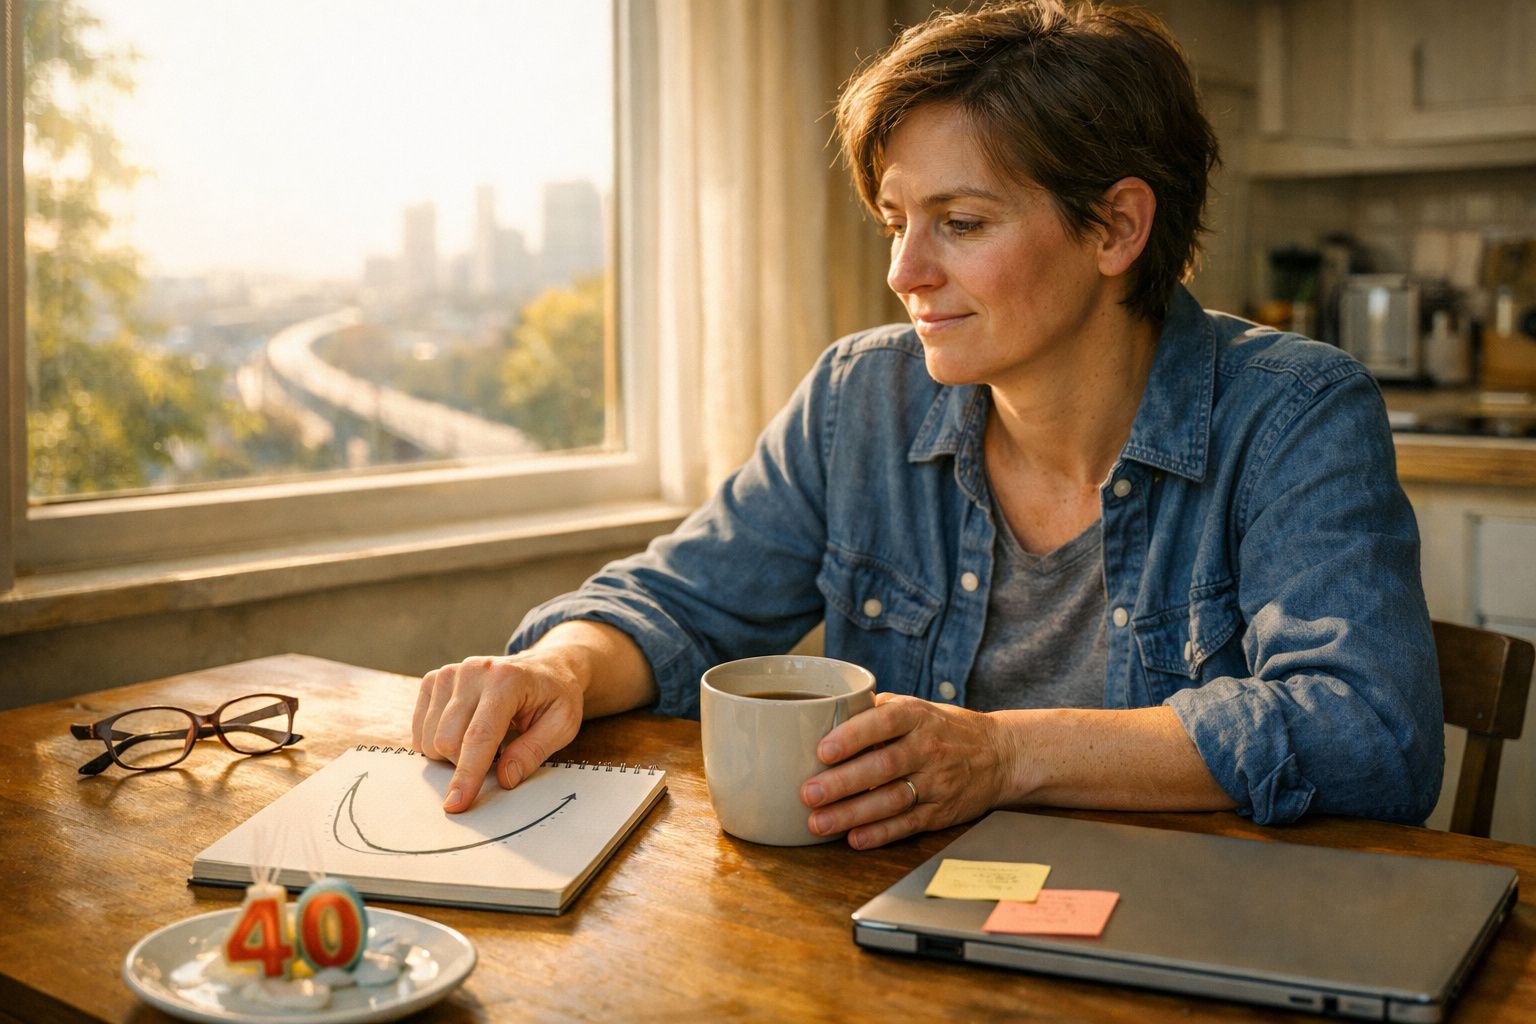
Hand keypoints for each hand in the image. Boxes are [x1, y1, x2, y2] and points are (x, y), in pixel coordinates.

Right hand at [412, 652, 583, 812]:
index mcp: (507, 680)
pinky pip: (419, 728)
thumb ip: (533, 752)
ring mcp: (450, 673)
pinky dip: (436, 741)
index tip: (456, 804)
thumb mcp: (562, 725)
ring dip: (451, 754)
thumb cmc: (555, 696)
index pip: (479, 736)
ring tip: (484, 740)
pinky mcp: (434, 680)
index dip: (467, 774)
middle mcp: (473, 672)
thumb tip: (505, 779)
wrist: (545, 667)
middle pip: (447, 740)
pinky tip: (462, 732)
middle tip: (496, 756)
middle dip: (465, 764)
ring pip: (429, 737)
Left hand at [798, 693, 1013, 848]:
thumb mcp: (917, 707)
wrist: (1000, 755)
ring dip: (852, 814)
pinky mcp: (941, 812)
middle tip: (809, 793)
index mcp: (918, 716)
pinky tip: (854, 839)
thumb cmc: (946, 729)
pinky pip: (907, 825)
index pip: (884, 722)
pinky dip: (880, 834)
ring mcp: (937, 782)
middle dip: (843, 782)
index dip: (853, 736)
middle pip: (883, 767)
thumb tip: (828, 713)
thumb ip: (876, 709)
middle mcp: (928, 748)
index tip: (823, 750)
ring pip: (891, 800)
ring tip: (818, 822)